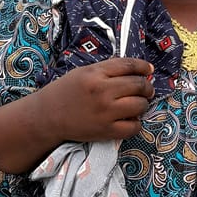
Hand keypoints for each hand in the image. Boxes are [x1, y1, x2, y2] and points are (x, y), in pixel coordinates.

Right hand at [39, 56, 154, 143]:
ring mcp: (106, 112)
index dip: (143, 66)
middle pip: (138, 85)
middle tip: (146, 89)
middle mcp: (102, 91)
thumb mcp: (84, 72)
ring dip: (143, 104)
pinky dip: (137, 123)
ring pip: (140, 105)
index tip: (148, 69)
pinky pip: (134, 127)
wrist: (47, 116)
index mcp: (96, 73)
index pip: (129, 65)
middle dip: (147, 87)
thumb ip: (108, 70)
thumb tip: (137, 70)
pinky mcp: (106, 130)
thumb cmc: (66, 91)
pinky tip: (130, 119)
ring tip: (138, 104)